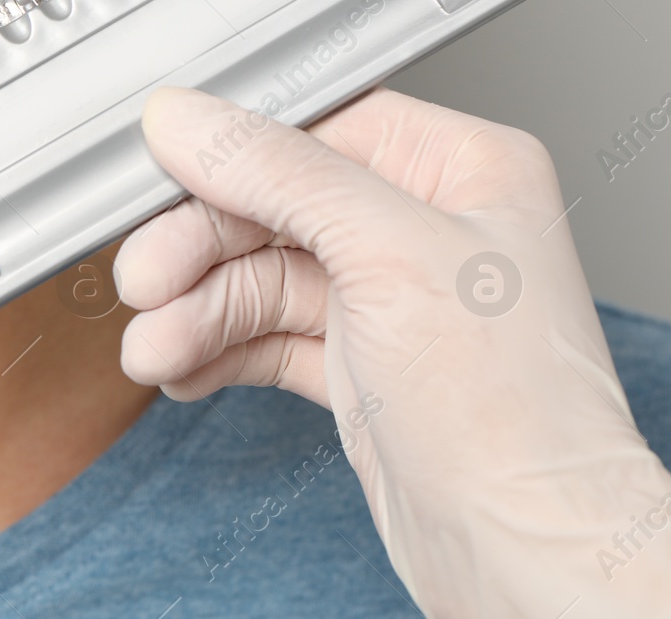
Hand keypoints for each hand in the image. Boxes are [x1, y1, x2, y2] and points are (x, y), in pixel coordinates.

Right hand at [114, 87, 670, 617]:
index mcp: (463, 171)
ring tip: (155, 349)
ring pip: (260, 280)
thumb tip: (187, 119)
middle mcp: (425, 229)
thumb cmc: (512, 413)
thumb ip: (279, 174)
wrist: (525, 551)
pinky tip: (185, 370)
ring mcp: (391, 302)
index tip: (161, 174)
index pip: (318, 132)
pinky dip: (218, 352)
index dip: (232, 156)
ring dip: (196, 313)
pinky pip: (266, 338)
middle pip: (274, 208)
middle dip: (200, 251)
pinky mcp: (360, 367)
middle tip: (146, 281)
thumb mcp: (388, 253)